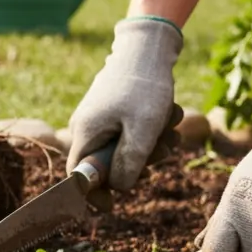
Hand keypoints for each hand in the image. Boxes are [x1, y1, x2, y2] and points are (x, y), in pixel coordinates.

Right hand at [67, 17, 184, 199]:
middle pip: (106, 164)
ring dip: (152, 145)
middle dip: (138, 163)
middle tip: (164, 151)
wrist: (149, 45)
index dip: (92, 195)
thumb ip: (129, 164)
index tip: (113, 206)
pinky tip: (170, 116)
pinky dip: (152, 130)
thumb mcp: (143, 130)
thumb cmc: (144, 86)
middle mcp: (87, 126)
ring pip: (124, 147)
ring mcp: (101, 117)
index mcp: (85, 133)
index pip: (77, 176)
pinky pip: (131, 131)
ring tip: (173, 128)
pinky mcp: (115, 109)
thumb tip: (120, 188)